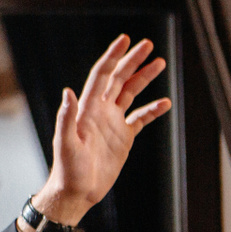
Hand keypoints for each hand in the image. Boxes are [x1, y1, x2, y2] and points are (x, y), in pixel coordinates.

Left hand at [27, 35, 173, 230]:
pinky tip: (165, 103)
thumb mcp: (65, 144)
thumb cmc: (67, 170)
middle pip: (119, 78)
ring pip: (130, 93)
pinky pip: (140, 118)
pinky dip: (152, 110)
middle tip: (148, 44)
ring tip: (160, 62)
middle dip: (132, 60)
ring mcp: (113, 123)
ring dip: (144, 78)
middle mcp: (101, 112)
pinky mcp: (123, 138)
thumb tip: (68, 92)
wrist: (76, 192)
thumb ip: (67, 118)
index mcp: (88, 109)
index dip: (113, 57)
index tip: (125, 40)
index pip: (102, 75)